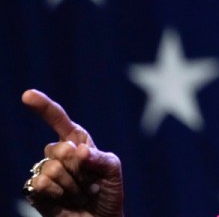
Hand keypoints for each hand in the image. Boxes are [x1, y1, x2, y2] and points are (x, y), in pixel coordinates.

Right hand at [21, 89, 123, 216]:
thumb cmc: (108, 192)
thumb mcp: (113, 169)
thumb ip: (99, 157)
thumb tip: (79, 151)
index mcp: (77, 141)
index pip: (58, 120)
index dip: (43, 107)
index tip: (27, 95)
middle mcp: (59, 154)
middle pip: (58, 148)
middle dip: (78, 167)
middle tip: (89, 181)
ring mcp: (46, 172)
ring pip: (51, 168)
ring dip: (71, 185)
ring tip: (79, 193)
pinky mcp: (36, 192)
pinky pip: (38, 184)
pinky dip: (55, 193)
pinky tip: (63, 201)